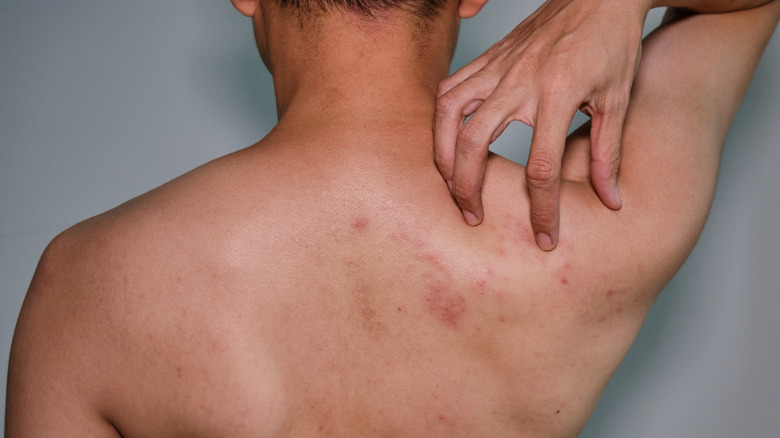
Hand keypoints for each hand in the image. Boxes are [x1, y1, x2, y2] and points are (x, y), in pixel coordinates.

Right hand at [434, 0, 649, 249]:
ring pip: (448, 113)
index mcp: (557, 93)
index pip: (540, 167)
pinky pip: (449, 89)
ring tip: (449, 183)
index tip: (544, 238)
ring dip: (442, 154)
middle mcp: (519, 79)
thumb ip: (608, 153)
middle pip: (474, 142)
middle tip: (472, 215)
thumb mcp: (618, 100)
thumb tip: (610, 200)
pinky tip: (448, 140)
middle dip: (467, 187)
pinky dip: (440, 120)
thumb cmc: (612, 44)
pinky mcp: (488, 57)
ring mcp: (497, 65)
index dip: (541, 209)